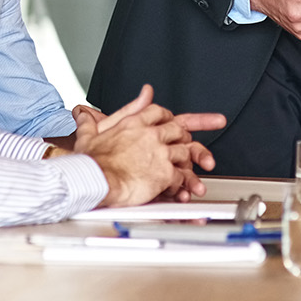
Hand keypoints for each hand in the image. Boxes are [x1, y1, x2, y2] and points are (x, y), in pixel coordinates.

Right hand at [80, 86, 219, 205]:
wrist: (92, 179)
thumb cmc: (88, 161)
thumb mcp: (92, 132)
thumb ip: (94, 119)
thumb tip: (86, 108)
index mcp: (134, 122)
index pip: (160, 112)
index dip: (171, 115)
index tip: (180, 115)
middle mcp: (150, 134)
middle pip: (180, 128)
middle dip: (195, 131)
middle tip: (214, 127)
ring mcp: (159, 152)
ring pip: (185, 153)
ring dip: (191, 165)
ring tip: (195, 176)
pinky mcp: (164, 172)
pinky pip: (181, 177)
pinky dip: (184, 186)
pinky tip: (182, 192)